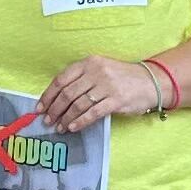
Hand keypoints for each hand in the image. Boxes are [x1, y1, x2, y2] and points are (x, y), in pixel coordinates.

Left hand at [38, 53, 171, 130]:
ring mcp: (107, 86)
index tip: (40, 107)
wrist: (150, 81)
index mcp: (89, 62)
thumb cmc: (121, 77)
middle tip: (47, 120)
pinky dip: (80, 121)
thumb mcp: (100, 69)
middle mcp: (96, 72)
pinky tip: (73, 127)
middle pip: (68, 93)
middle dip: (54, 109)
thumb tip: (57, 98)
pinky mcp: (116, 100)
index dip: (48, 95)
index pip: (61, 79)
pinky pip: (93, 113)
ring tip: (59, 127)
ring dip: (65, 118)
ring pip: (78, 104)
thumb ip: (81, 79)